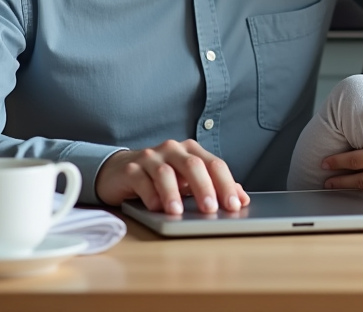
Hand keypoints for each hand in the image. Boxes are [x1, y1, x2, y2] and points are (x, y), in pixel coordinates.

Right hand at [95, 139, 250, 214]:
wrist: (120, 171)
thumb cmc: (161, 178)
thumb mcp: (189, 181)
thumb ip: (214, 186)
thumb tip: (242, 199)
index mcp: (191, 150)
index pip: (214, 164)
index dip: (226, 184)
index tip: (234, 206)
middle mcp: (172, 149)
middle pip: (193, 165)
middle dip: (204, 187)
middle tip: (210, 209)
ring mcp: (150, 157)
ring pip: (165, 172)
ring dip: (173, 193)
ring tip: (178, 212)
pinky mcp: (130, 168)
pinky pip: (141, 180)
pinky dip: (150, 194)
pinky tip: (156, 207)